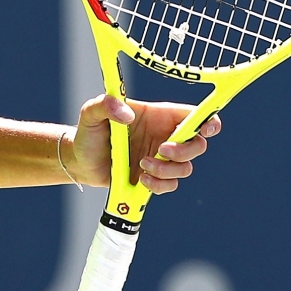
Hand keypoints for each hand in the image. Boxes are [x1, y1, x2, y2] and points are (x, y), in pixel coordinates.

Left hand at [69, 94, 221, 193]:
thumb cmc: (89, 132)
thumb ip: (105, 105)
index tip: (207, 130)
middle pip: (198, 145)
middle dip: (185, 151)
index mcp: (158, 116)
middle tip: (161, 151)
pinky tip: (141, 179)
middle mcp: (164, 136)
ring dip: (167, 170)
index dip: (209, 121)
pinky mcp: (154, 178)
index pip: (194, 115)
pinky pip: (171, 185)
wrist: (80, 161)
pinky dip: (159, 185)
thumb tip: (126, 115)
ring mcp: (161, 159)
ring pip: (185, 168)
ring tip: (142, 165)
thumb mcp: (91, 113)